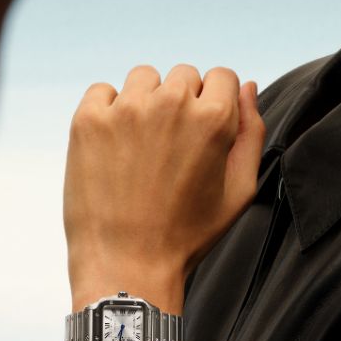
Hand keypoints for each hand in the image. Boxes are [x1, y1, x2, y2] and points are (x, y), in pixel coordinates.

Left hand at [64, 63, 265, 318]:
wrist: (128, 265)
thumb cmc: (187, 234)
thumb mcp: (239, 191)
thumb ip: (251, 132)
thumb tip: (248, 86)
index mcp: (213, 119)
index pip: (221, 76)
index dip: (214, 103)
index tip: (200, 131)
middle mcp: (170, 104)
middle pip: (184, 75)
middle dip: (182, 102)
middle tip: (169, 147)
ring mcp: (126, 109)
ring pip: (144, 78)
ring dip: (146, 101)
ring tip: (141, 146)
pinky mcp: (88, 119)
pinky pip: (103, 91)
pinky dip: (107, 110)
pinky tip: (113, 147)